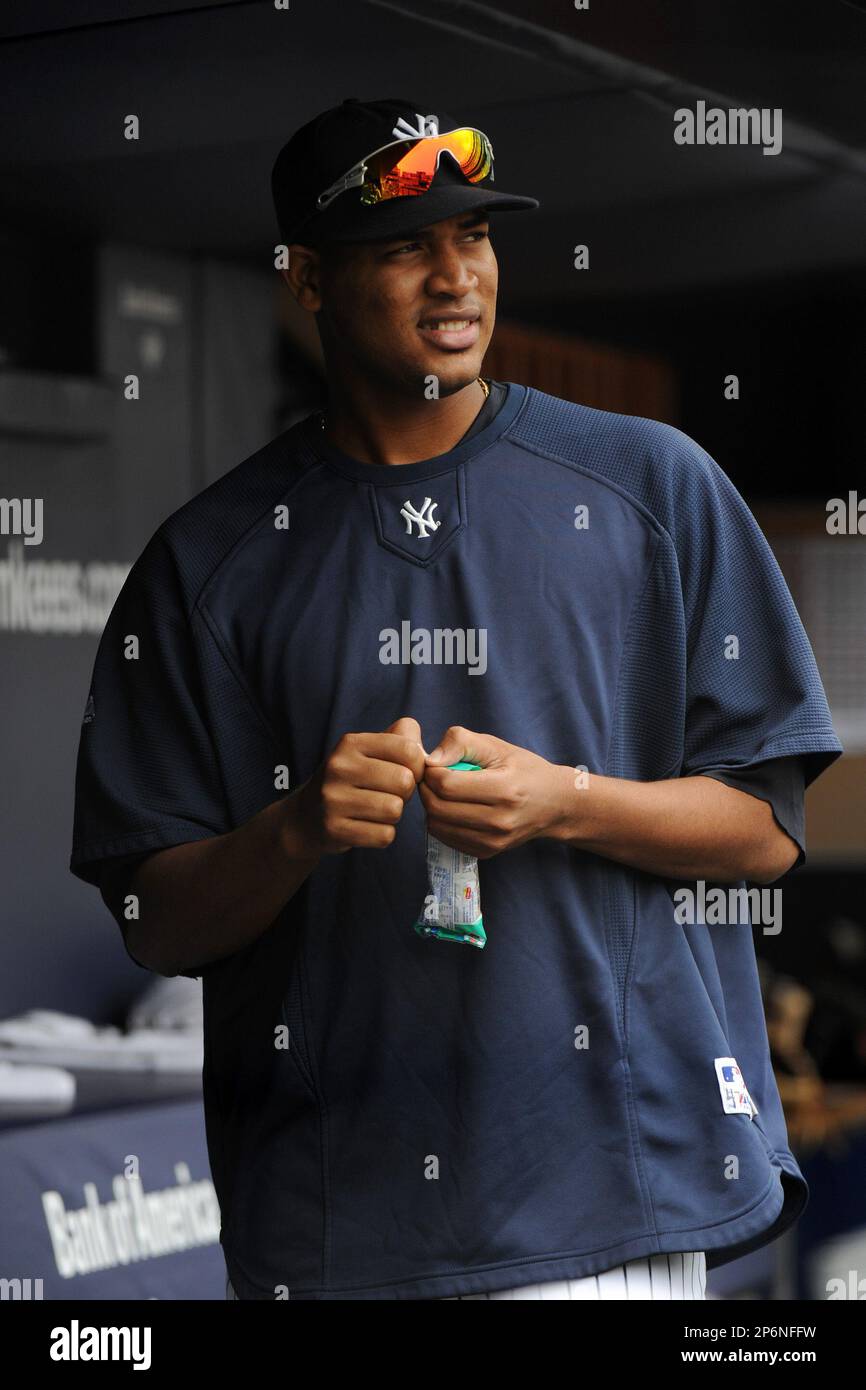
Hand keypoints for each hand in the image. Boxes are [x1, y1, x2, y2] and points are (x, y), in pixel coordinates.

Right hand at [292, 716, 425, 855]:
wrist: (306, 816)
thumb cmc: (350, 780)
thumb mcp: (369, 751)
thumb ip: (402, 738)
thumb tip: (428, 754)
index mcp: (351, 743)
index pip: (408, 750)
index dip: (417, 766)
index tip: (406, 773)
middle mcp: (339, 767)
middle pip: (404, 781)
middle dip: (405, 793)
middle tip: (390, 794)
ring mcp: (333, 799)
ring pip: (395, 810)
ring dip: (393, 815)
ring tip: (378, 810)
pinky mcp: (334, 829)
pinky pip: (383, 835)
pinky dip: (383, 835)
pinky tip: (368, 827)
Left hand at [419, 726, 567, 858]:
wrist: (555, 804)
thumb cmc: (525, 770)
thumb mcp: (497, 746)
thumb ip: (462, 743)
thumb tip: (431, 760)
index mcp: (504, 790)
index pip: (447, 784)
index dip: (432, 771)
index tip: (436, 764)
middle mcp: (499, 821)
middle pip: (438, 807)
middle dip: (427, 789)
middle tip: (433, 777)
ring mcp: (493, 841)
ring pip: (437, 825)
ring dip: (431, 806)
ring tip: (443, 792)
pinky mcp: (487, 852)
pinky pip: (446, 839)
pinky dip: (441, 822)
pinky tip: (453, 808)